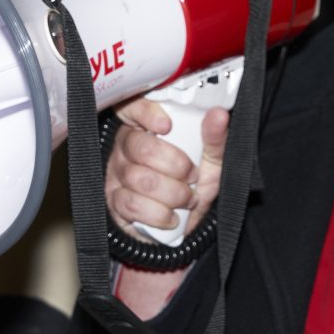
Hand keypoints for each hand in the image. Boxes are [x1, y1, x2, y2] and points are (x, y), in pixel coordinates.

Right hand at [106, 97, 226, 240]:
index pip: (133, 108)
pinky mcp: (115, 201)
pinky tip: (171, 216)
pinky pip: (132, 205)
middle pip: (142, 148)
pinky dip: (159, 214)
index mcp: (147, 128)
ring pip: (139, 178)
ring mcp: (118, 174)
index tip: (167, 126)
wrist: (185, 225)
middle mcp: (127, 146)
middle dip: (175, 165)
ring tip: (187, 199)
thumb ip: (214, 138)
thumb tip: (218, 115)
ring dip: (172, 193)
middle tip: (192, 176)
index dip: (146, 113)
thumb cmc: (194, 186)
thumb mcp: (211, 160)